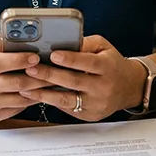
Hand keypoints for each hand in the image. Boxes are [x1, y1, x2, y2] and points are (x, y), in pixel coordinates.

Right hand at [0, 34, 51, 122]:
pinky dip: (30, 100)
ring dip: (39, 90)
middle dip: (38, 76)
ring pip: (20, 98)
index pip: (0, 63)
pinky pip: (17, 108)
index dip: (20, 60)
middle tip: (53, 70)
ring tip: (51, 80)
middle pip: (15, 83)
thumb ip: (0, 39)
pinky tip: (38, 91)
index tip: (36, 56)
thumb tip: (23, 36)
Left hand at [21, 35, 146, 121]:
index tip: (53, 54)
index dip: (70, 59)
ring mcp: (95, 103)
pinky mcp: (88, 114)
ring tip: (26, 86)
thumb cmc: (112, 64)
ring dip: (44, 93)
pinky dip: (50, 101)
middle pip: (73, 82)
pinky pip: (66, 108)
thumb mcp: (104, 47)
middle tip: (31, 69)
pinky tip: (36, 95)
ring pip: (66, 99)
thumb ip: (85, 43)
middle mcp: (102, 87)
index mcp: (107, 67)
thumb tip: (64, 40)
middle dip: (50, 75)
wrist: (129, 87)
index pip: (87, 63)